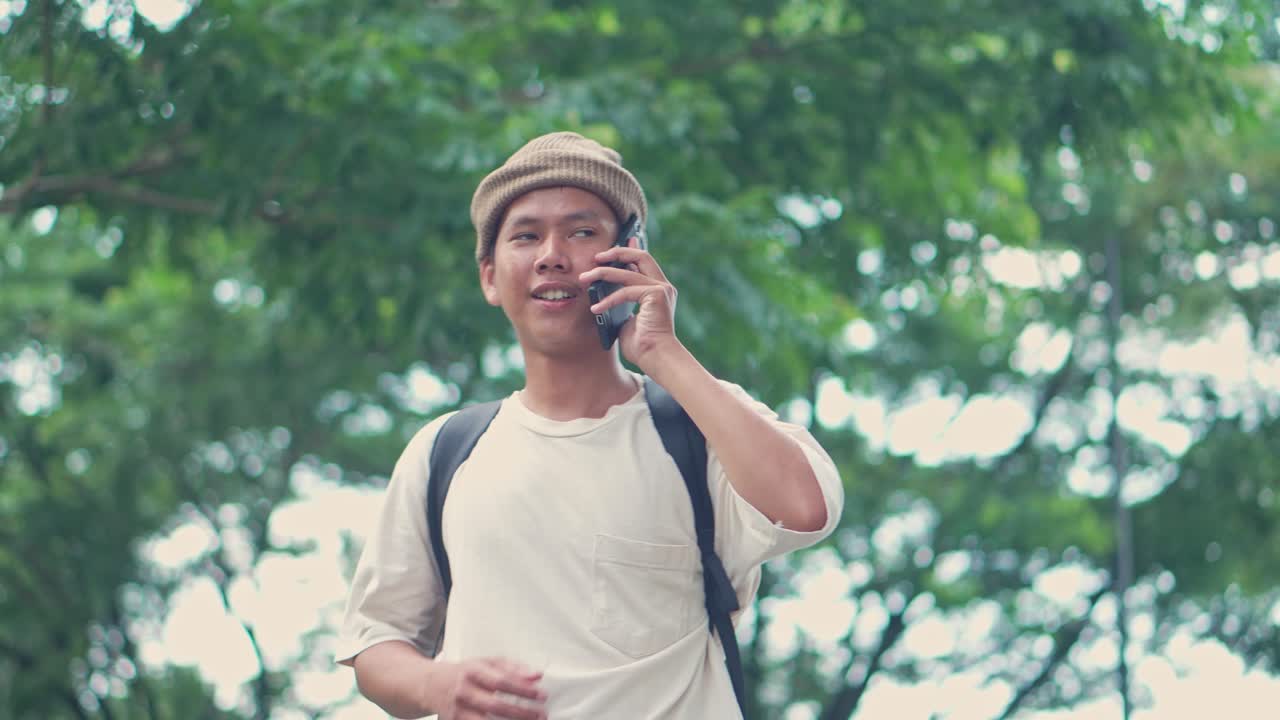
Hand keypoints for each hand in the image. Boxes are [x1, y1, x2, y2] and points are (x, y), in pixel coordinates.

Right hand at [433, 658, 547, 719]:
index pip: (502, 681)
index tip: (542, 695)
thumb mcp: (486, 663)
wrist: (430, 685)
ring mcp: (458, 711)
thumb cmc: (466, 672)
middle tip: (542, 714)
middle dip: (522, 713)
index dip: (523, 689)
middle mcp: (464, 691)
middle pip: (496, 705)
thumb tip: (537, 675)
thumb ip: (513, 668)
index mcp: (473, 671)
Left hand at [579, 237, 681, 369]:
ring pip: (628, 271)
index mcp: (658, 290)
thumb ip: (620, 304)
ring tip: (584, 278)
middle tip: (596, 257)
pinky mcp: (657, 295)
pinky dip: (608, 299)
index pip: (643, 262)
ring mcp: (662, 289)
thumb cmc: (642, 346)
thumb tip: (604, 296)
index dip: (628, 251)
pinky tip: (596, 308)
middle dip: (617, 253)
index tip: (610, 248)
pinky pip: (626, 291)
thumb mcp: (626, 320)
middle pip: (640, 256)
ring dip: (603, 273)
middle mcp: (663, 286)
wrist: (656, 358)